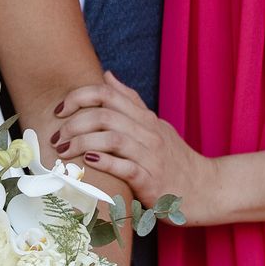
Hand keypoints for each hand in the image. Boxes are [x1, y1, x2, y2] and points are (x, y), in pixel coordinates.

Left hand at [50, 70, 217, 220]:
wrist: (208, 190)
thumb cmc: (176, 159)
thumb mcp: (155, 125)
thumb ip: (130, 101)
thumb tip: (107, 75)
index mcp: (145, 118)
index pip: (107, 94)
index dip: (78, 97)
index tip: (59, 110)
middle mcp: (148, 133)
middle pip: (104, 115)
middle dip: (73, 124)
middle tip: (56, 137)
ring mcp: (151, 156)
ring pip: (112, 138)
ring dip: (82, 142)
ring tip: (64, 151)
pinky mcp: (152, 182)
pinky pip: (126, 167)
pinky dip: (104, 162)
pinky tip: (88, 162)